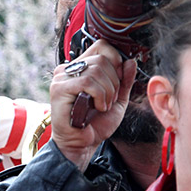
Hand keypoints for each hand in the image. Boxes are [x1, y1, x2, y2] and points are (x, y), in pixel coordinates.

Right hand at [49, 40, 135, 170]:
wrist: (82, 144)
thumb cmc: (95, 124)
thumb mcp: (118, 99)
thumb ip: (125, 80)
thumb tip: (131, 61)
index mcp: (82, 67)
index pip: (102, 46)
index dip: (116, 61)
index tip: (117, 82)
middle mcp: (70, 69)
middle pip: (102, 58)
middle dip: (114, 82)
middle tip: (109, 100)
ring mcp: (62, 77)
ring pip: (96, 69)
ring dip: (107, 92)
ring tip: (102, 106)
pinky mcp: (59, 89)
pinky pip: (87, 82)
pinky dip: (99, 96)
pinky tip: (97, 107)